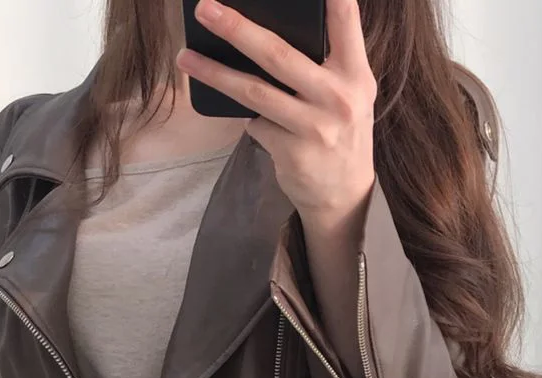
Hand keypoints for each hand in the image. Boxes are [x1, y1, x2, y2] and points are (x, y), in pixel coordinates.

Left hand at [176, 0, 376, 229]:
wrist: (344, 194)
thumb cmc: (341, 133)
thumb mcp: (351, 94)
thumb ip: (328, 64)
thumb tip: (271, 34)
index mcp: (356, 74)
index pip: (345, 24)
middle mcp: (338, 98)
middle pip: (278, 55)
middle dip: (237, 29)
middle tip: (207, 9)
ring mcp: (314, 128)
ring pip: (253, 93)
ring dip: (215, 73)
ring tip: (186, 58)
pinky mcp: (291, 152)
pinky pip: (255, 124)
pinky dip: (248, 118)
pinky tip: (248, 117)